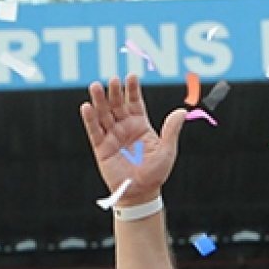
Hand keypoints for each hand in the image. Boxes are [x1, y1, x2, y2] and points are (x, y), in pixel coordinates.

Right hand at [79, 75, 186, 204]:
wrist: (141, 193)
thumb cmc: (155, 173)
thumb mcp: (167, 149)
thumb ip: (171, 130)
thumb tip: (182, 111)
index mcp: (140, 125)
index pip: (134, 102)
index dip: (132, 89)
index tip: (131, 75)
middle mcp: (124, 127)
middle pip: (117, 105)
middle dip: (115, 92)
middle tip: (113, 79)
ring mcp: (112, 136)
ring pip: (103, 114)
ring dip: (99, 101)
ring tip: (96, 86)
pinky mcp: (101, 148)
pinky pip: (94, 131)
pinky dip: (90, 119)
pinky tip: (87, 107)